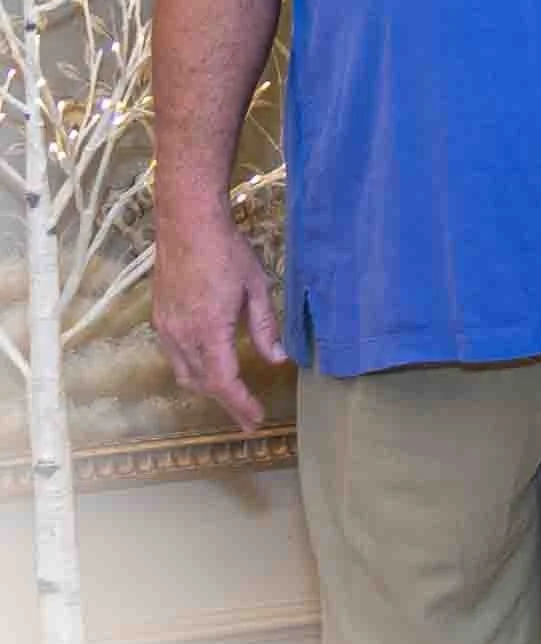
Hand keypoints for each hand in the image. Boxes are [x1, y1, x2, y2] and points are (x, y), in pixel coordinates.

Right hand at [152, 207, 285, 431]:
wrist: (187, 222)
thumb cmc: (227, 250)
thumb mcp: (256, 286)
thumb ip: (266, 327)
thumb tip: (278, 359)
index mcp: (209, 330)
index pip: (223, 381)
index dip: (240, 405)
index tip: (256, 420)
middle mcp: (182, 335)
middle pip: (203, 383)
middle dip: (226, 402)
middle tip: (248, 416)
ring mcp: (166, 327)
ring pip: (184, 372)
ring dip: (207, 387)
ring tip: (230, 395)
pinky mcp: (159, 317)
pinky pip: (174, 355)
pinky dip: (192, 368)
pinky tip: (206, 364)